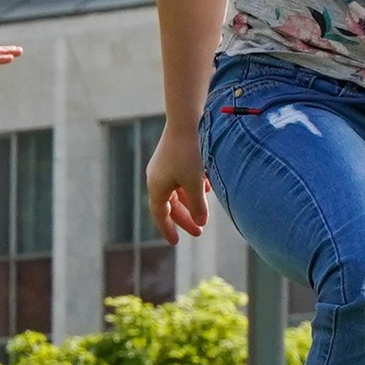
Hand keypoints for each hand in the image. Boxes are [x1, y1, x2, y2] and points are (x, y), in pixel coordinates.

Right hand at [144, 120, 206, 242]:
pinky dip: (192, 187)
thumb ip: (198, 206)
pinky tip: (207, 186)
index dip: (168, 230)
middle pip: (169, 205)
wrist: (186, 121)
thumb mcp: (195, 184)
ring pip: (176, 191)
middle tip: (199, 232)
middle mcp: (157, 178)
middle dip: (185, 218)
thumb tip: (200, 222)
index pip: (160, 215)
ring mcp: (163, 166)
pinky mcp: (172, 156)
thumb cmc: (189, 154)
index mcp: (157, 187)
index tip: (175, 243)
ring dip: (190, 202)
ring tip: (205, 210)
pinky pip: (180, 178)